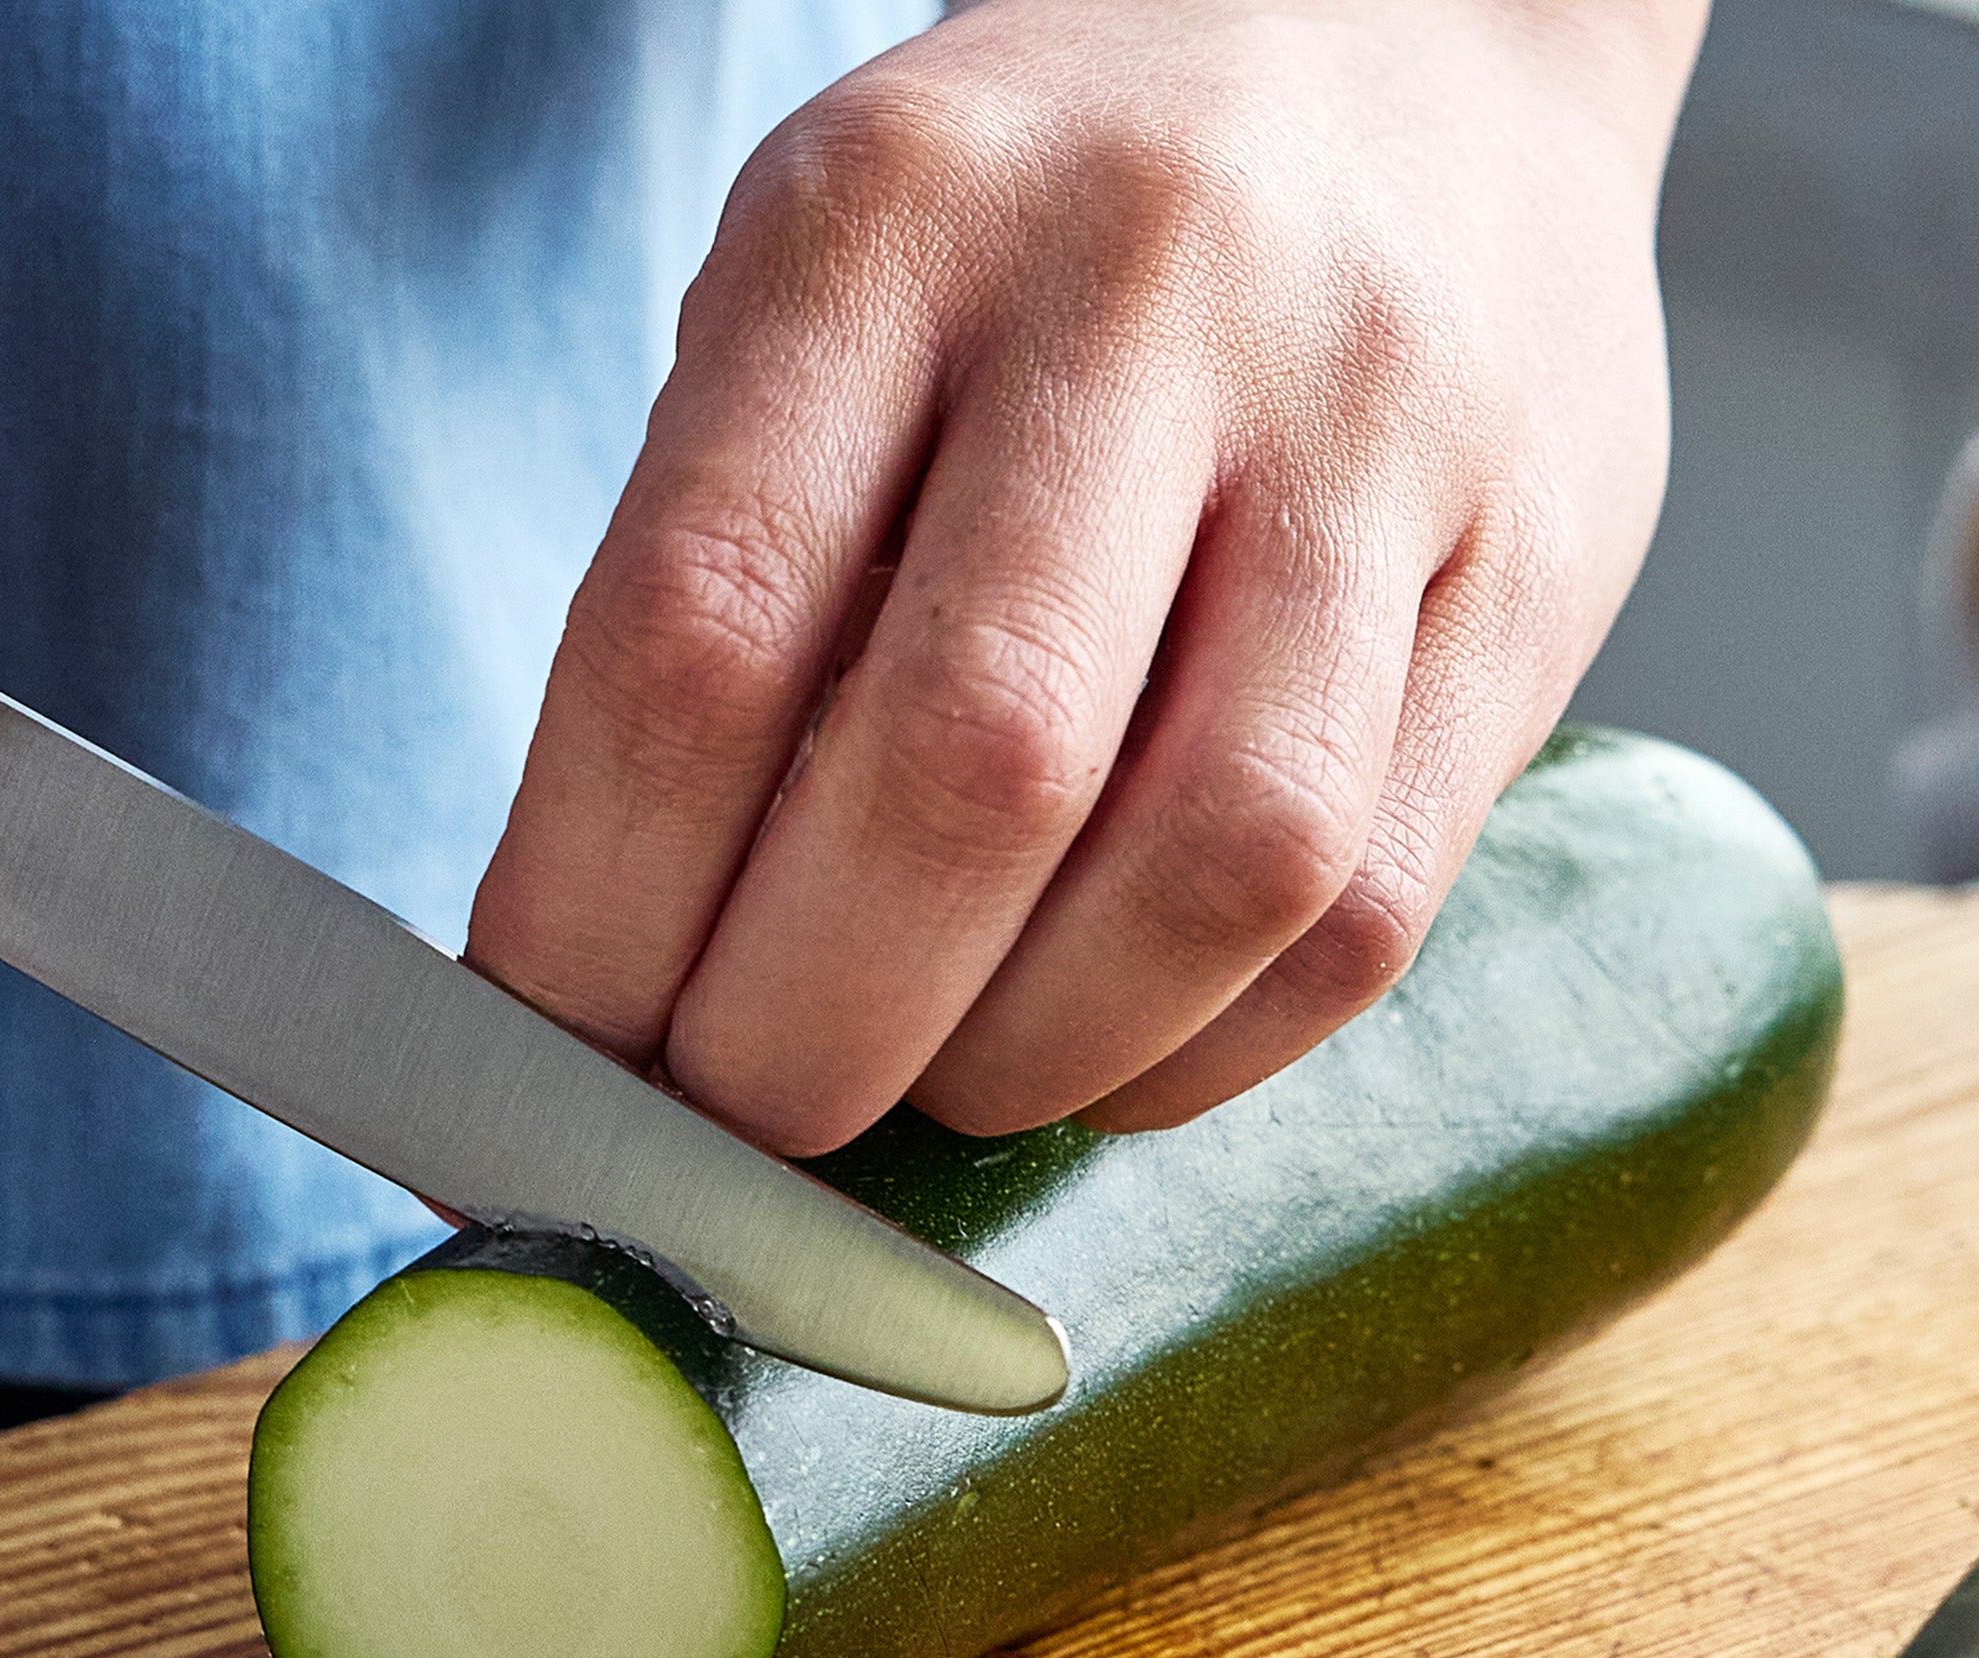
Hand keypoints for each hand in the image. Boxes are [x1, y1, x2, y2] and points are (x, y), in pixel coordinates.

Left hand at [468, 0, 1706, 1142]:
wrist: (1402, 34)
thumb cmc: (1021, 250)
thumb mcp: (811, 318)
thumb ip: (720, 611)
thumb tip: (608, 1001)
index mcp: (887, 220)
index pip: (699, 639)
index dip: (598, 919)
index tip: (546, 1066)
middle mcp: (1148, 296)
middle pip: (966, 773)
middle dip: (803, 1037)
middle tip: (736, 1121)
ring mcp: (1376, 429)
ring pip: (1209, 866)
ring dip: (1020, 1062)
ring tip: (929, 1083)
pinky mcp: (1539, 574)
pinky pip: (1362, 914)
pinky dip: (1190, 1052)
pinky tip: (1094, 1048)